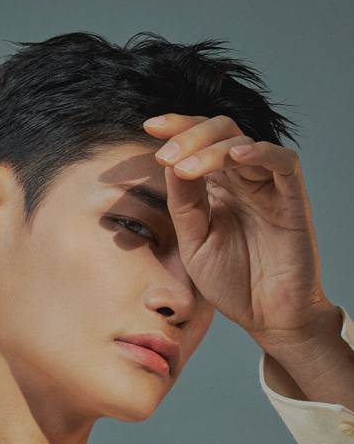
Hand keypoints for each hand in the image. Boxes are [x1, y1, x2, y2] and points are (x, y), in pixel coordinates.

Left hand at [143, 113, 334, 348]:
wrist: (266, 316)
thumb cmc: (231, 281)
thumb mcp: (194, 242)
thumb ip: (184, 204)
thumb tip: (169, 163)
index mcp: (217, 188)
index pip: (198, 143)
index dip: (177, 128)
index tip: (149, 127)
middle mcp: (242, 180)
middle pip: (220, 132)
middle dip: (189, 136)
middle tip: (165, 155)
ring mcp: (268, 187)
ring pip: (243, 143)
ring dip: (211, 148)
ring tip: (185, 166)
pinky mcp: (293, 199)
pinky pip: (282, 162)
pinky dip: (260, 153)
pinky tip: (234, 157)